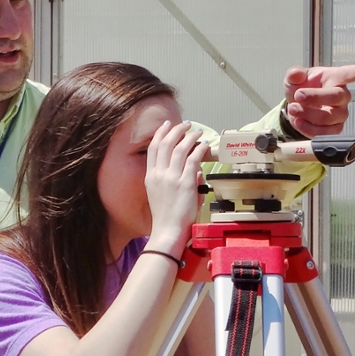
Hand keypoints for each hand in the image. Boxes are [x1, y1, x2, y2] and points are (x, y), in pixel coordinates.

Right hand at [145, 121, 206, 252]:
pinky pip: (193, 159)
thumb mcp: (162, 195)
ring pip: (180, 148)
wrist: (168, 231)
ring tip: (197, 132)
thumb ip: (174, 180)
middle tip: (184, 124)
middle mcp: (159, 174)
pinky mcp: (185, 183)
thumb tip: (194, 170)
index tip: (166, 126)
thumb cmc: (166, 217)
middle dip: (175, 131)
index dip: (160, 134)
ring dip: (189, 137)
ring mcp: (172, 178)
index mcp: (150, 177)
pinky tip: (204, 145)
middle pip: (165, 144)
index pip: (153, 149)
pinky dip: (199, 149)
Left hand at [282, 64, 354, 136]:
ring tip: (293, 109)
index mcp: (335, 78)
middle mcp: (341, 96)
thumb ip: (294, 74)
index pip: (349, 74)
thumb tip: (295, 74)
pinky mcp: (335, 129)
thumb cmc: (300, 88)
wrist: (296, 106)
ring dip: (308, 114)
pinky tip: (299, 121)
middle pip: (336, 97)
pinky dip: (308, 128)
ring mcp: (340, 113)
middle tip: (297, 96)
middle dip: (314, 97)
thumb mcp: (294, 78)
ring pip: (328, 117)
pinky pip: (325, 133)